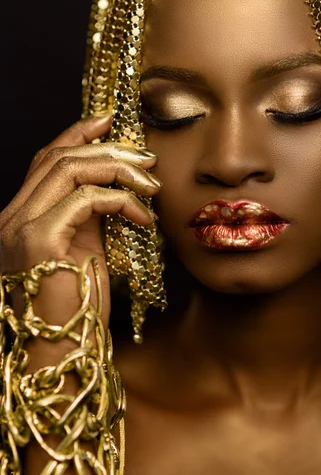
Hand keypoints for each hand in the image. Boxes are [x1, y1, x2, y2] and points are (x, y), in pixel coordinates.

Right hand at [0, 115, 160, 333]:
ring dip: (118, 169)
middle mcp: (11, 219)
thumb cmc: (78, 311)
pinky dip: (122, 201)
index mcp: (20, 220)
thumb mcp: (86, 251)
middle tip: (148, 158)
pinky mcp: (39, 241)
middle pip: (58, 159)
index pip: (45, 161)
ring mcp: (20, 228)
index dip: (77, 134)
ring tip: (151, 183)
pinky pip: (86, 199)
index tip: (111, 121)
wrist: (64, 353)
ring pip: (69, 170)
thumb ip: (91, 216)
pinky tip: (144, 218)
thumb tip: (119, 183)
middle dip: (108, 149)